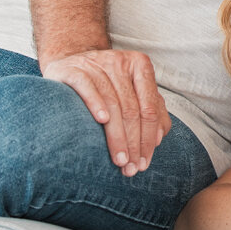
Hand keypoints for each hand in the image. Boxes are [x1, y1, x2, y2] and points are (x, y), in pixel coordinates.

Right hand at [43, 48, 169, 176]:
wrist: (70, 61)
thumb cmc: (107, 81)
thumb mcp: (132, 89)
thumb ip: (151, 109)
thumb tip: (160, 138)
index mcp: (140, 65)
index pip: (149, 108)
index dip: (149, 137)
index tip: (145, 162)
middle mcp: (120, 62)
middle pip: (132, 109)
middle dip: (134, 143)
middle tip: (131, 168)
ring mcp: (97, 64)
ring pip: (113, 104)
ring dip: (117, 136)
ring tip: (119, 160)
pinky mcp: (74, 70)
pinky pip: (88, 88)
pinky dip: (96, 105)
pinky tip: (102, 121)